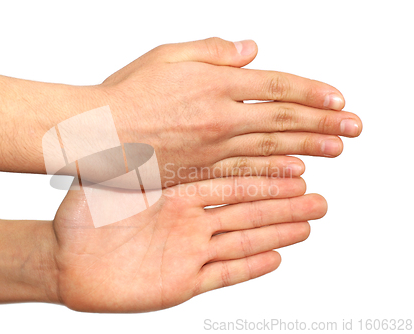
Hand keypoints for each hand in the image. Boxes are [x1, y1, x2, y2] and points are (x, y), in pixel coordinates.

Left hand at [52, 176, 326, 311]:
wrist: (63, 257)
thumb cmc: (84, 213)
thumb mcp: (116, 173)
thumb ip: (152, 149)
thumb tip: (172, 118)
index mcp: (176, 192)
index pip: (230, 177)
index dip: (264, 171)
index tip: (295, 163)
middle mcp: (189, 220)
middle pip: (246, 208)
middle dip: (283, 199)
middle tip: (317, 193)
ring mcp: (187, 251)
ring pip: (242, 239)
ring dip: (277, 230)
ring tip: (309, 221)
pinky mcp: (180, 282)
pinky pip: (222, 274)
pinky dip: (249, 267)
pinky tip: (276, 258)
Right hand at [93, 38, 361, 185]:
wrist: (98, 132)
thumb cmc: (126, 92)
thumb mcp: (167, 54)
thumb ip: (212, 50)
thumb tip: (249, 50)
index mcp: (215, 83)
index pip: (278, 86)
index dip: (311, 92)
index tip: (336, 99)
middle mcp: (221, 116)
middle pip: (284, 119)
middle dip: (323, 121)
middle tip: (353, 126)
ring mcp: (212, 147)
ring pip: (272, 146)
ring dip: (309, 147)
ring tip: (336, 148)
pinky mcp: (200, 169)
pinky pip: (245, 172)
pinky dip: (273, 172)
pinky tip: (294, 173)